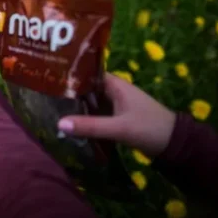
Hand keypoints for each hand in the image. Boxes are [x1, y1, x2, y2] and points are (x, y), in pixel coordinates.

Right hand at [57, 73, 176, 157]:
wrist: (175, 145)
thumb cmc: (149, 128)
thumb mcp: (119, 128)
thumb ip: (91, 126)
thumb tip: (59, 123)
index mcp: (114, 84)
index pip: (85, 72)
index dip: (67, 73)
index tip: (46, 78)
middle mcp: (112, 90)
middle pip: (84, 87)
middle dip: (67, 92)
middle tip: (42, 96)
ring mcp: (114, 104)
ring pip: (89, 101)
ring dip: (74, 106)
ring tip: (49, 108)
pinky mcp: (115, 117)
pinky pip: (94, 113)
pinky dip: (83, 117)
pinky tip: (68, 123)